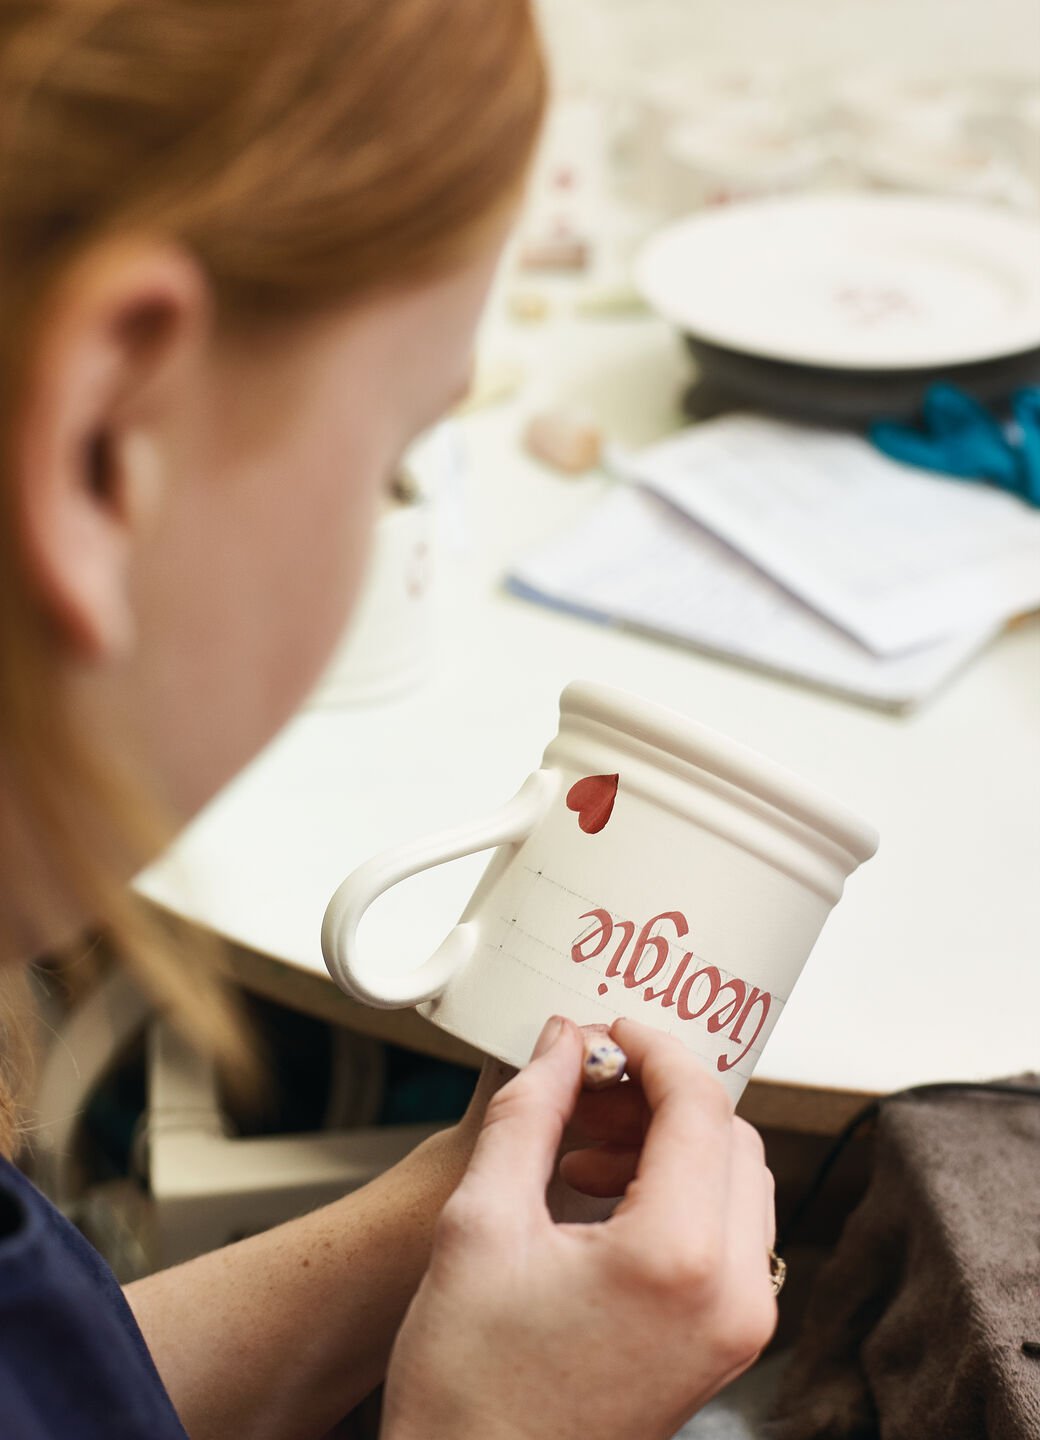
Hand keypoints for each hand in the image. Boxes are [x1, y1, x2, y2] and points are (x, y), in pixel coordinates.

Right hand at [381, 1016, 776, 1439]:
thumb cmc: (470, 1389)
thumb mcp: (480, 1224)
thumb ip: (528, 1112)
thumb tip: (562, 1045)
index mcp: (678, 1258)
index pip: (699, 1104)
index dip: (652, 1048)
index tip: (608, 1032)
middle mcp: (734, 1295)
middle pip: (729, 1135)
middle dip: (660, 1092)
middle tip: (589, 1081)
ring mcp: (738, 1326)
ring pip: (735, 1179)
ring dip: (668, 1138)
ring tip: (583, 1139)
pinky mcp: (723, 1343)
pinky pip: (727, 1231)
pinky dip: (677, 1189)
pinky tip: (601, 1189)